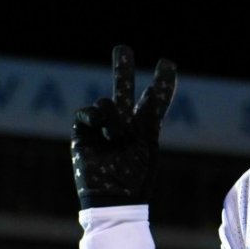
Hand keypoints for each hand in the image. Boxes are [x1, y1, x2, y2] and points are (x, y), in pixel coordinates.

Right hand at [71, 45, 176, 208]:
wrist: (114, 200)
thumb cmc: (137, 178)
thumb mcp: (148, 142)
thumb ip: (141, 114)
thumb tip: (110, 103)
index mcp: (146, 130)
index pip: (154, 101)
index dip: (161, 83)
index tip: (167, 64)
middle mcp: (125, 127)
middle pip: (125, 91)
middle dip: (122, 69)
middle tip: (122, 48)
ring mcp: (103, 131)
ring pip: (105, 102)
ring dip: (111, 113)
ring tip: (116, 134)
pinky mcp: (82, 136)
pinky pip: (86, 114)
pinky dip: (94, 116)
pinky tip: (101, 129)